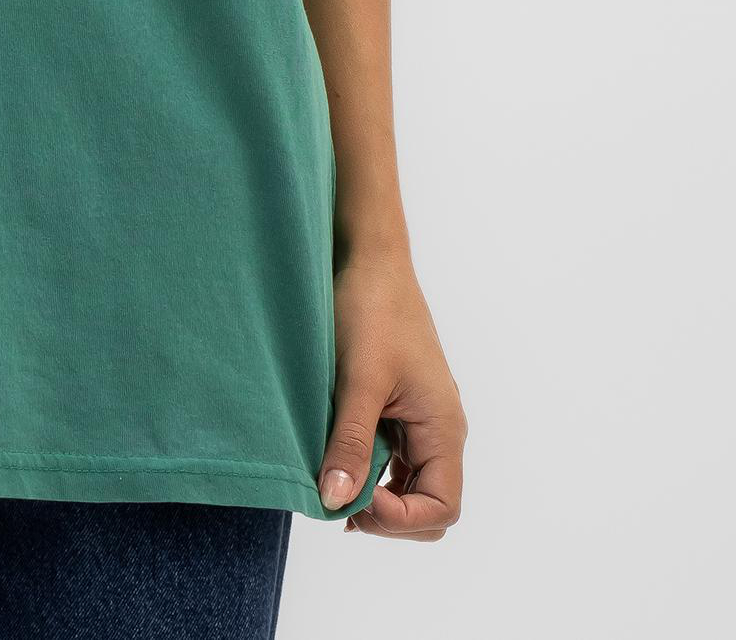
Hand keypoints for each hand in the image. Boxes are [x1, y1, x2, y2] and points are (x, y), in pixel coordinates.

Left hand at [318, 247, 465, 539]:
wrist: (367, 257)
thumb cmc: (369, 308)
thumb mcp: (358, 379)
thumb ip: (350, 441)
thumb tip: (336, 501)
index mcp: (444, 427)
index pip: (442, 508)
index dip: (400, 519)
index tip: (354, 496)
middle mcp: (440, 429)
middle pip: (429, 506)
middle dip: (387, 515)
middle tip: (338, 493)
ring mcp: (421, 419)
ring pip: (409, 485)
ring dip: (375, 493)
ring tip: (332, 479)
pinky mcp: (400, 407)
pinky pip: (393, 458)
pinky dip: (368, 468)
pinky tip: (336, 457)